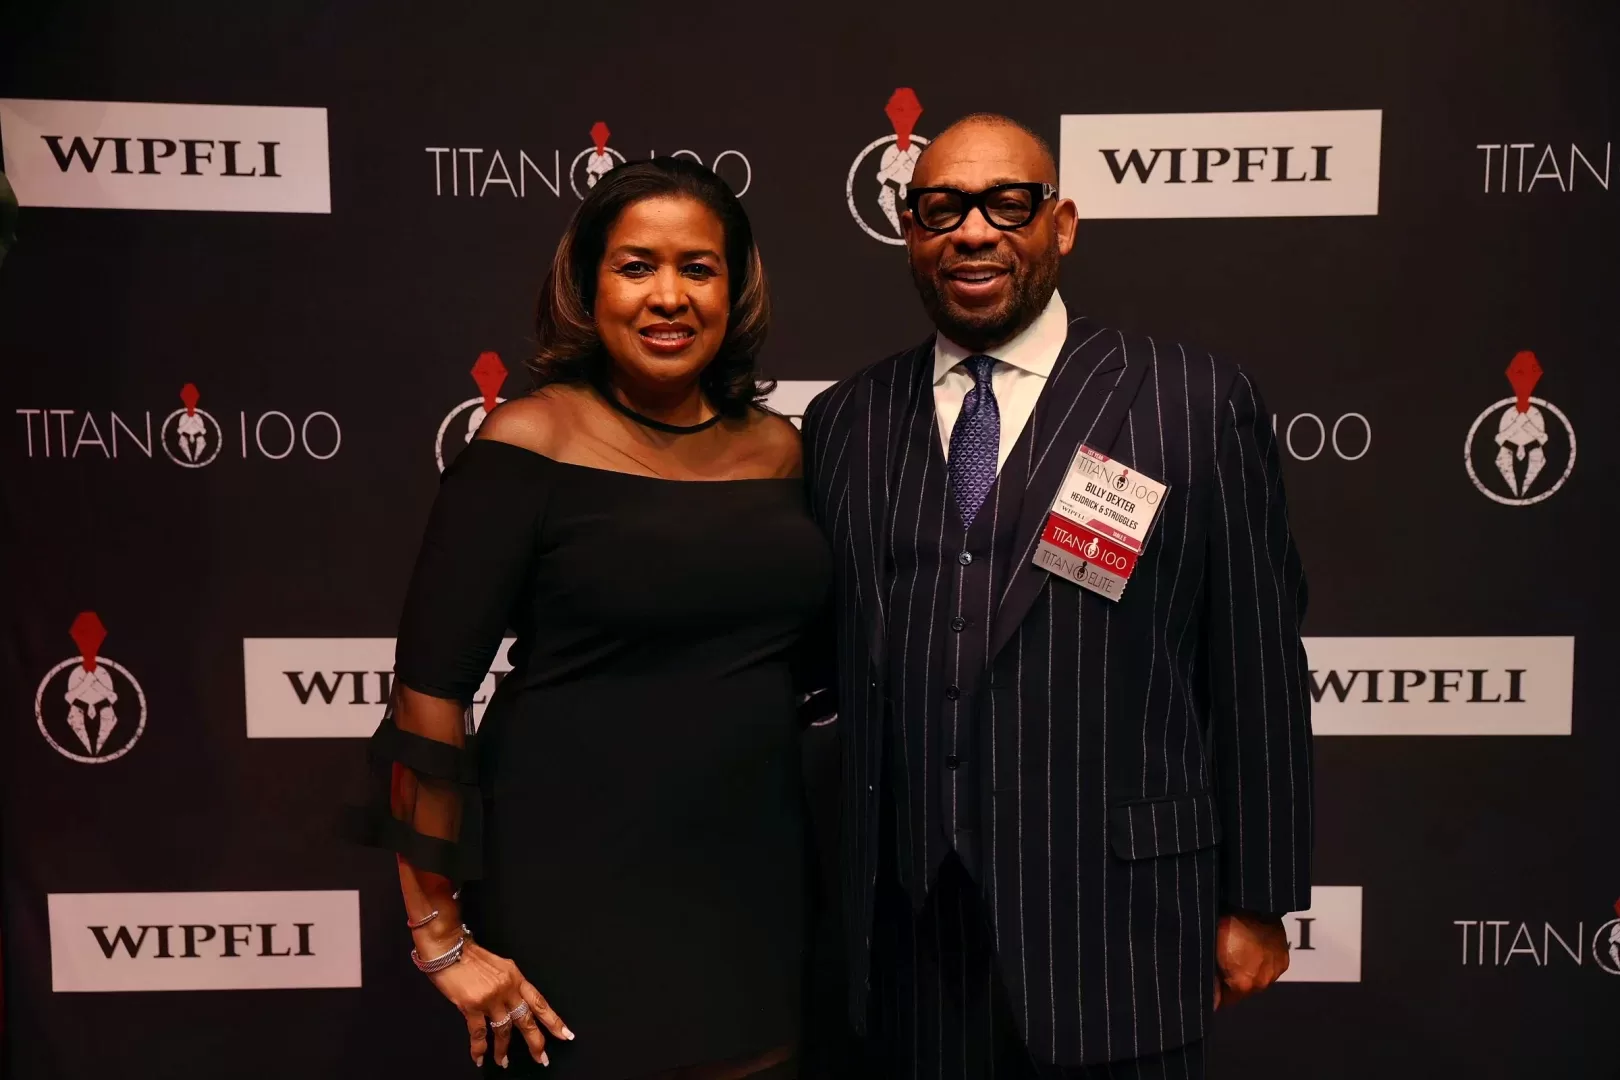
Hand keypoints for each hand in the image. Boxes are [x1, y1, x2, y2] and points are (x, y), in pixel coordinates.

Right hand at [423, 937, 572, 1067]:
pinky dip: (479, 1048)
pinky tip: (480, 1057)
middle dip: (536, 1041)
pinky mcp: (472, 1005)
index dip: (553, 1020)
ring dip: (504, 1049)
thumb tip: (515, 1003)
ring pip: (504, 1030)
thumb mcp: (500, 966)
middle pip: (526, 1019)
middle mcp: (507, 988)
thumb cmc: (471, 957)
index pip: (539, 1002)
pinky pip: (479, 1033)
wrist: (449, 948)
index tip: (565, 1034)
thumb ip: (509, 984)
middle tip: (542, 1058)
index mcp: (516, 977)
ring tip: (504, 1062)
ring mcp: (490, 997)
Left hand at [1213, 911, 1288, 1008]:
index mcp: (1242, 984)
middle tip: (1220, 966)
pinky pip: (1268, 969)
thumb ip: (1210, 975)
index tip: (1207, 986)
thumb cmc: (1227, 925)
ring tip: (1237, 954)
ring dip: (1247, 973)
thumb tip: (1207, 991)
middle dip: (1230, 982)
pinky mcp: (1283, 960)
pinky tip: (1252, 950)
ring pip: (1256, 980)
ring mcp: (1274, 972)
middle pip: (1241, 991)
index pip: (1222, 1001)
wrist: (1253, 905)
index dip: (1213, 994)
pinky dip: (1260, 964)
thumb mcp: (1211, 950)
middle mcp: (1261, 983)